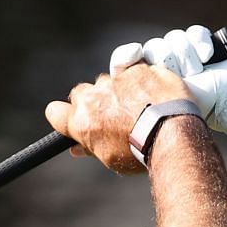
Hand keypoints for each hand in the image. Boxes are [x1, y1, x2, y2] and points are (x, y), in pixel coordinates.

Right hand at [44, 63, 196, 175]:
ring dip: (118, 90)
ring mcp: (115, 80)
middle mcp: (93, 97)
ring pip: (109, 81)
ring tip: (139, 107)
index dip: (64, 116)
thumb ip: (90, 147)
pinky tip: (154, 97)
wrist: (172, 133)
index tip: (74, 120)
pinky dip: (142, 83)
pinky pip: (134, 72)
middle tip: (112, 115)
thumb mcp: (111, 157)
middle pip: (82, 92)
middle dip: (93, 101)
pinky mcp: (138, 68)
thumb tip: (76, 148)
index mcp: (81, 121)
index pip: (55, 112)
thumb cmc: (139, 152)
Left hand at [109, 24, 226, 138]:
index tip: (134, 55)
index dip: (126, 56)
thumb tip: (88, 132)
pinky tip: (208, 56)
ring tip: (198, 72)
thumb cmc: (195, 116)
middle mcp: (163, 67)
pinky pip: (193, 32)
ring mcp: (184, 54)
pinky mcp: (203, 43)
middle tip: (182, 76)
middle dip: (169, 60)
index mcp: (147, 84)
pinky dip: (200, 42)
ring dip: (186, 56)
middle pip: (153, 47)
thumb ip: (125, 116)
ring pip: (174, 39)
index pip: (125, 60)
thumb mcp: (157, 116)